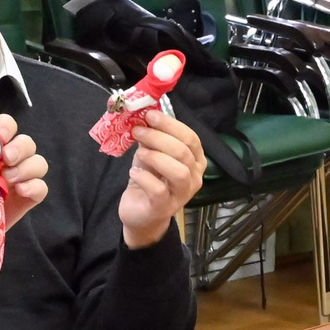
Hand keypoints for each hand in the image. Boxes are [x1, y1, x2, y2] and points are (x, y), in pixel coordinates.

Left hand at [0, 114, 47, 269]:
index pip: (2, 130)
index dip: (5, 127)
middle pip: (25, 145)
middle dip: (21, 147)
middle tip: (6, 158)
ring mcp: (10, 187)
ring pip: (37, 166)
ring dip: (29, 166)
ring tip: (9, 178)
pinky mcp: (17, 208)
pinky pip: (38, 192)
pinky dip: (36, 187)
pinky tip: (21, 190)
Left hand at [118, 105, 205, 247]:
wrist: (141, 213)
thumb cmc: (150, 180)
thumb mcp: (152, 154)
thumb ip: (152, 138)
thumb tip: (143, 115)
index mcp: (195, 160)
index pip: (190, 138)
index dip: (170, 124)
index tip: (149, 115)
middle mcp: (194, 177)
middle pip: (183, 152)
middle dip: (158, 137)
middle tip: (138, 130)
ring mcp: (181, 194)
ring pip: (178, 171)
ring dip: (156, 157)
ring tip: (140, 152)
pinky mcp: (164, 207)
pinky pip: (158, 190)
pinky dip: (144, 177)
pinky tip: (134, 172)